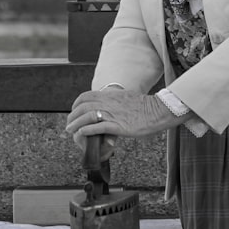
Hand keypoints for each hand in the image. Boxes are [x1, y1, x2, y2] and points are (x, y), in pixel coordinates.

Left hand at [65, 88, 183, 149]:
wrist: (159, 110)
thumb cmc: (146, 106)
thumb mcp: (127, 97)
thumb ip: (116, 100)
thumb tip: (110, 103)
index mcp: (111, 95)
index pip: (86, 96)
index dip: (76, 104)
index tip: (74, 111)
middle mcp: (109, 102)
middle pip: (83, 106)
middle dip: (72, 115)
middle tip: (69, 124)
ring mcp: (113, 114)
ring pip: (87, 116)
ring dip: (76, 123)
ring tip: (71, 130)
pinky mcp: (118, 125)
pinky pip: (97, 127)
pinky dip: (87, 130)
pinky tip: (82, 134)